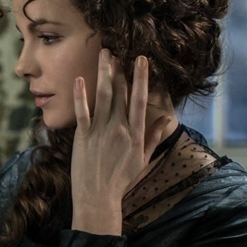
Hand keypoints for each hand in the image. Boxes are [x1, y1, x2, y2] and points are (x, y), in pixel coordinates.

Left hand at [70, 50, 173, 234]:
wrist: (98, 197)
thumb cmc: (121, 180)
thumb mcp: (143, 159)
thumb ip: (154, 137)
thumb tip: (166, 119)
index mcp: (136, 133)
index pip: (140, 99)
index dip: (141, 78)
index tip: (141, 60)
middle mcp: (119, 128)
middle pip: (120, 93)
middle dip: (120, 70)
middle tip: (119, 49)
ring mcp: (100, 131)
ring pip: (103, 96)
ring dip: (103, 74)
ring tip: (104, 55)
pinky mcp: (82, 136)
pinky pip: (82, 112)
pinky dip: (81, 95)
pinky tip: (80, 79)